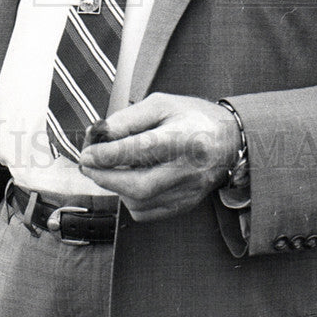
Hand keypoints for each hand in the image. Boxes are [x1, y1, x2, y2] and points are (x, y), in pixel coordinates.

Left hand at [77, 92, 239, 221]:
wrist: (228, 140)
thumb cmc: (192, 117)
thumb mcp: (162, 104)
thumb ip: (129, 118)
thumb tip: (100, 134)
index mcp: (184, 137)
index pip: (143, 149)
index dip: (110, 154)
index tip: (88, 153)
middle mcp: (188, 169)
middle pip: (139, 185)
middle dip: (105, 177)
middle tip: (88, 164)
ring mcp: (187, 191)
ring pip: (139, 202)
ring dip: (115, 188)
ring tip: (109, 169)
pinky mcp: (184, 205)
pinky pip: (146, 212)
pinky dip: (129, 199)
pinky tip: (129, 181)